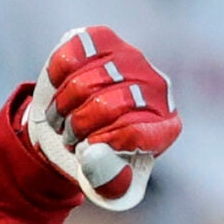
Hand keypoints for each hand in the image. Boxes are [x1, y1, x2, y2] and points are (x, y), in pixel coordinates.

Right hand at [23, 26, 181, 211]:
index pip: (135, 132)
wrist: (82, 126)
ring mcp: (130, 59)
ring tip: (60, 120)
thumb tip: (92, 153)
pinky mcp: (105, 40)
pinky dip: (58, 75)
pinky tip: (59, 88)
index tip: (87, 150)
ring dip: (62, 107)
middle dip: (78, 126)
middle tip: (69, 137)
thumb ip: (106, 181)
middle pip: (109, 104)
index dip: (102, 143)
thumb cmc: (100, 158)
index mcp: (165, 127)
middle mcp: (155, 87)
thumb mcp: (108, 183)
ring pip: (85, 81)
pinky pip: (75, 51)